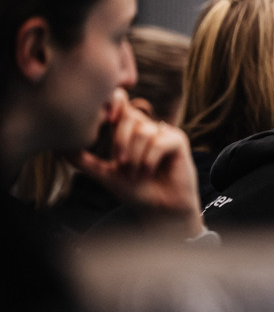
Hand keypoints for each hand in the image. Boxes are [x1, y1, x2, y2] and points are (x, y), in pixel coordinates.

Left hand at [69, 88, 203, 237]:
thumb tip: (58, 148)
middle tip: (120, 165)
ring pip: (143, 132)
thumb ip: (83, 160)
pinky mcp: (178, 140)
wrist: (160, 210)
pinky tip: (149, 171)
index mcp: (129, 130)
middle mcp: (147, 127)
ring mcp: (163, 132)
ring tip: (138, 174)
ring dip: (136, 158)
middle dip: (120, 142)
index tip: (106, 118)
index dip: (114, 102)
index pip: (120, 102)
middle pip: (129, 116)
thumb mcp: (104, 174)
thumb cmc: (136, 191)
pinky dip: (150, 159)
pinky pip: (159, 141)